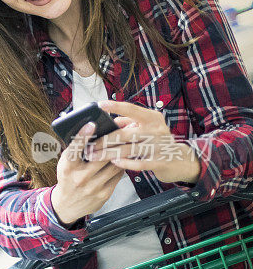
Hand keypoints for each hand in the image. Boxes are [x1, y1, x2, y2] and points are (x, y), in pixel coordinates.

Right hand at [51, 122, 126, 225]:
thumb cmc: (67, 179)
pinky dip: (121, 165)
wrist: (67, 206)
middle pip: (101, 155)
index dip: (83, 135)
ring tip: (128, 142)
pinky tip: (123, 159)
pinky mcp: (104, 194)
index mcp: (67, 167)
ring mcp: (93, 187)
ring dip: (121, 153)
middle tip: (124, 129)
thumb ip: (75, 150)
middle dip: (113, 141)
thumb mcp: (65, 164)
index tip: (92, 124)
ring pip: (113, 164)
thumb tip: (90, 131)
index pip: (75, 149)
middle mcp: (80, 177)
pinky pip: (118, 175)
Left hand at [85, 101, 200, 183]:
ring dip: (107, 154)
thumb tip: (108, 123)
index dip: (115, 106)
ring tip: (92, 156)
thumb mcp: (147, 127)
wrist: (181, 160)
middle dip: (103, 140)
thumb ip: (129, 123)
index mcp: (152, 118)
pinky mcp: (159, 162)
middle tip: (88, 145)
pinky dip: (124, 163)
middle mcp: (156, 130)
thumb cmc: (157, 141)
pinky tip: (113, 162)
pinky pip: (137, 163)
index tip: (99, 105)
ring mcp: (159, 147)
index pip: (132, 109)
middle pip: (124, 134)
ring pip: (127, 150)